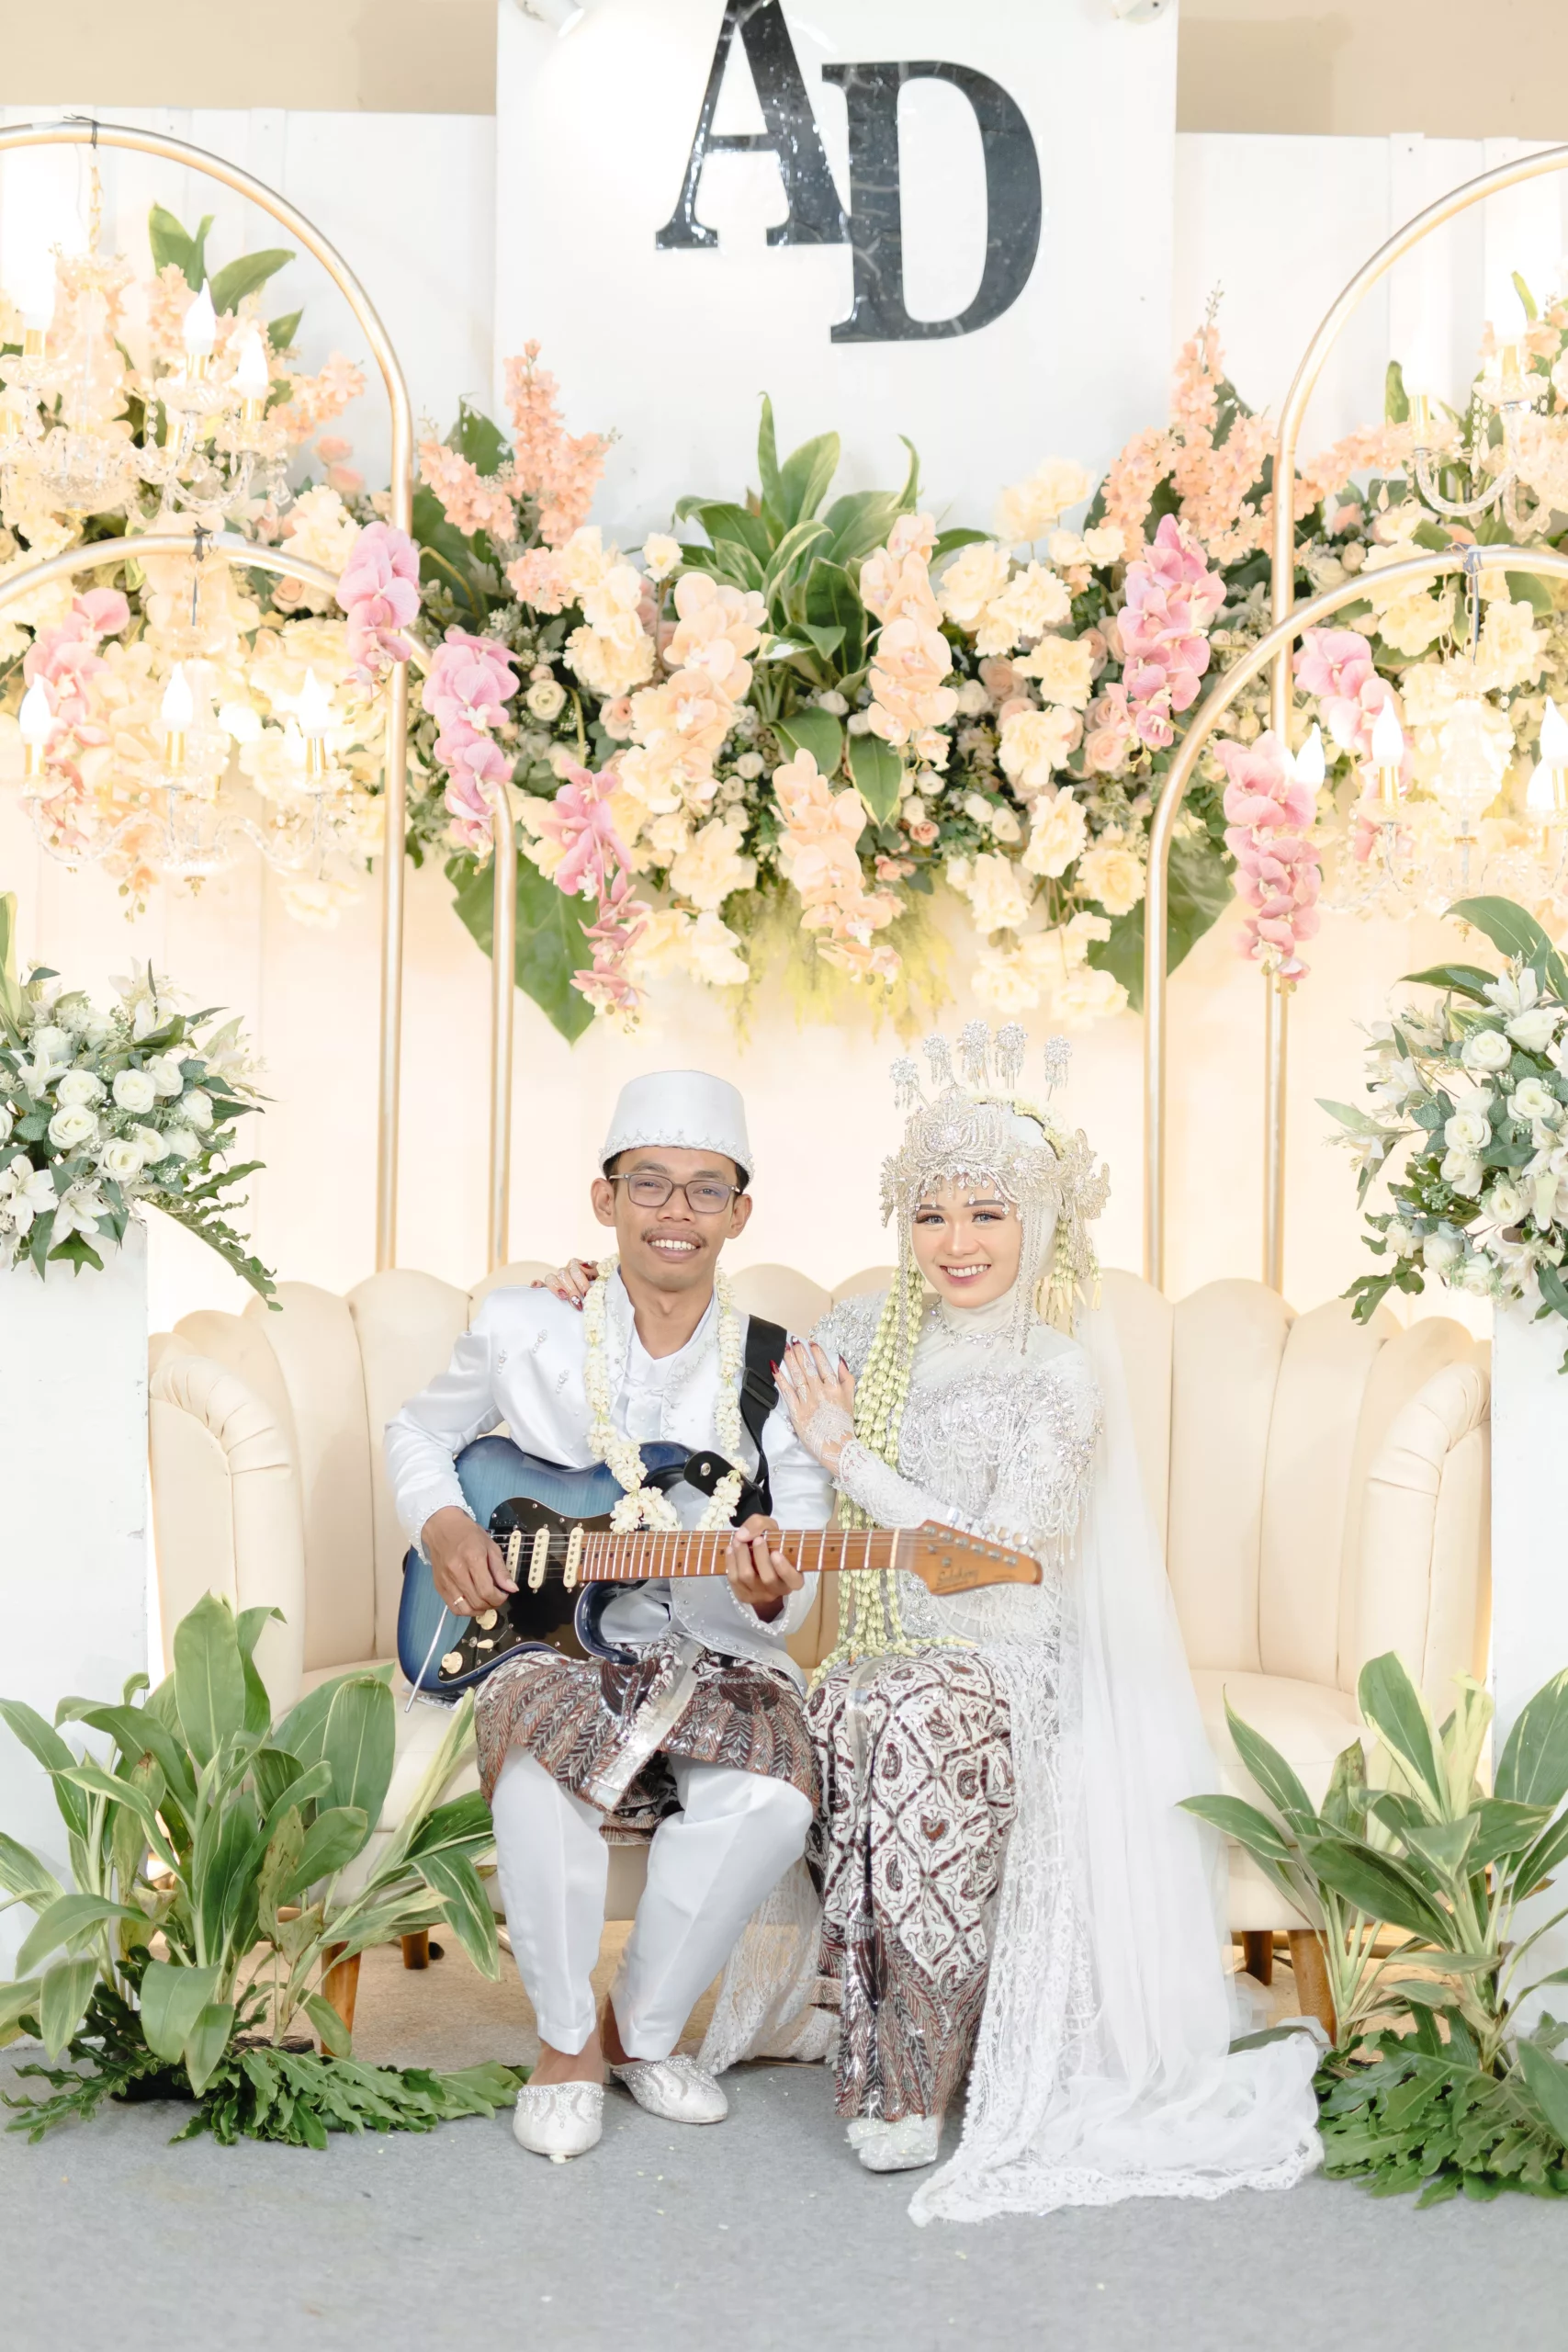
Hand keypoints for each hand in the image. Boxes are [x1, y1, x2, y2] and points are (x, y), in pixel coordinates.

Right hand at [422, 1506, 516, 1614]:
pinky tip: (472, 1602)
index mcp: (473, 1559)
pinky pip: (453, 1607)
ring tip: (486, 1602)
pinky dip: (465, 1610)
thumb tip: (512, 1589)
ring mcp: (446, 1580)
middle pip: (477, 1601)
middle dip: (492, 1604)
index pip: (487, 1591)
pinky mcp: (439, 1586)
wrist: (441, 1527)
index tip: (504, 1594)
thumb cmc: (468, 1534)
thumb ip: (501, 1569)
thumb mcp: (490, 1546)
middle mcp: (457, 1571)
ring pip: (465, 1609)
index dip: (499, 1598)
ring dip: (479, 1610)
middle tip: (497, 1597)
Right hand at [531, 1257, 598, 1309]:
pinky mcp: (548, 1288)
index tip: (586, 1293)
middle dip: (571, 1288)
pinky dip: (538, 1284)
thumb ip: (598, 1272)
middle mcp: (567, 1271)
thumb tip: (591, 1271)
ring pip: (551, 1277)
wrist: (594, 1297)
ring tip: (563, 1297)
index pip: (576, 1267)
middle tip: (577, 1302)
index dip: (581, 1281)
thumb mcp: (601, 1278)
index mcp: (579, 1266)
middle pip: (564, 1274)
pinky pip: (540, 1284)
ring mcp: (557, 1279)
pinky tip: (536, 1287)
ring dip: (557, 1287)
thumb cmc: (599, 1288)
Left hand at [726, 1513, 803, 1623]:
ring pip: (748, 1578)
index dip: (784, 1569)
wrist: (755, 1552)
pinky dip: (731, 1562)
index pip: (794, 1580)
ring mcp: (760, 1595)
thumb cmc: (769, 1542)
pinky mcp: (744, 1595)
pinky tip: (730, 1549)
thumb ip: (759, 1525)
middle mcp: (778, 1590)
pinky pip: (734, 1580)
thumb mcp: (770, 1527)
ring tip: (738, 1540)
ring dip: (741, 1556)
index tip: (775, 1553)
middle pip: (768, 1578)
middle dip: (760, 1557)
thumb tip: (742, 1536)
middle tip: (757, 1540)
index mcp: (793, 1577)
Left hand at [777, 1340, 855, 1472]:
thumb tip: (840, 1362)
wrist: (838, 1449)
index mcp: (835, 1389)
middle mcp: (821, 1393)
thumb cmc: (844, 1426)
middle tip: (793, 1340)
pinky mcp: (797, 1413)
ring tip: (785, 1349)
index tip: (810, 1343)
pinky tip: (775, 1369)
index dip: (816, 1353)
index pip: (824, 1366)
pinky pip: (787, 1393)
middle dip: (800, 1353)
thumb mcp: (851, 1400)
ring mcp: (808, 1402)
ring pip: (797, 1377)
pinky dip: (781, 1380)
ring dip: (790, 1361)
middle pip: (808, 1369)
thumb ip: (847, 1380)